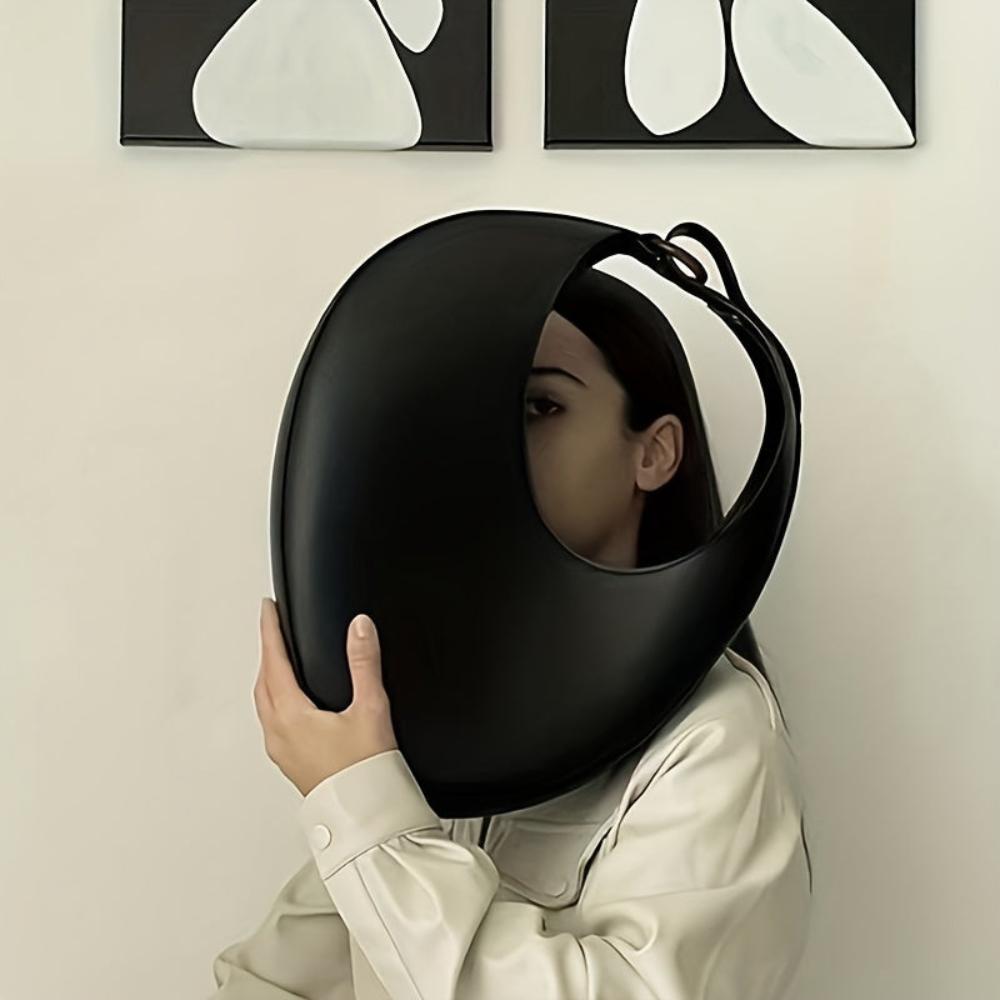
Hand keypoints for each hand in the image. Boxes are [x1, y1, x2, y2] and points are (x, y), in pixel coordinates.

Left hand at [254, 598, 398, 796]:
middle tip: (273, 630)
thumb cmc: (366, 773)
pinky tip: (291, 703)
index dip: (270, 631)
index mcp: (291, 717)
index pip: (273, 661)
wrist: (368, 817)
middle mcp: (279, 734)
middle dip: (268, 652)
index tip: (267, 609)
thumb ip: (364, 663)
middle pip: (263, 682)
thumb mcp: (370, 709)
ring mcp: (282, 752)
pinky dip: (276, 701)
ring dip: (269, 677)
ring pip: (265, 704)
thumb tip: (359, 628)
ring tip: (279, 661)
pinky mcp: (292, 764)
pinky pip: (273, 723)